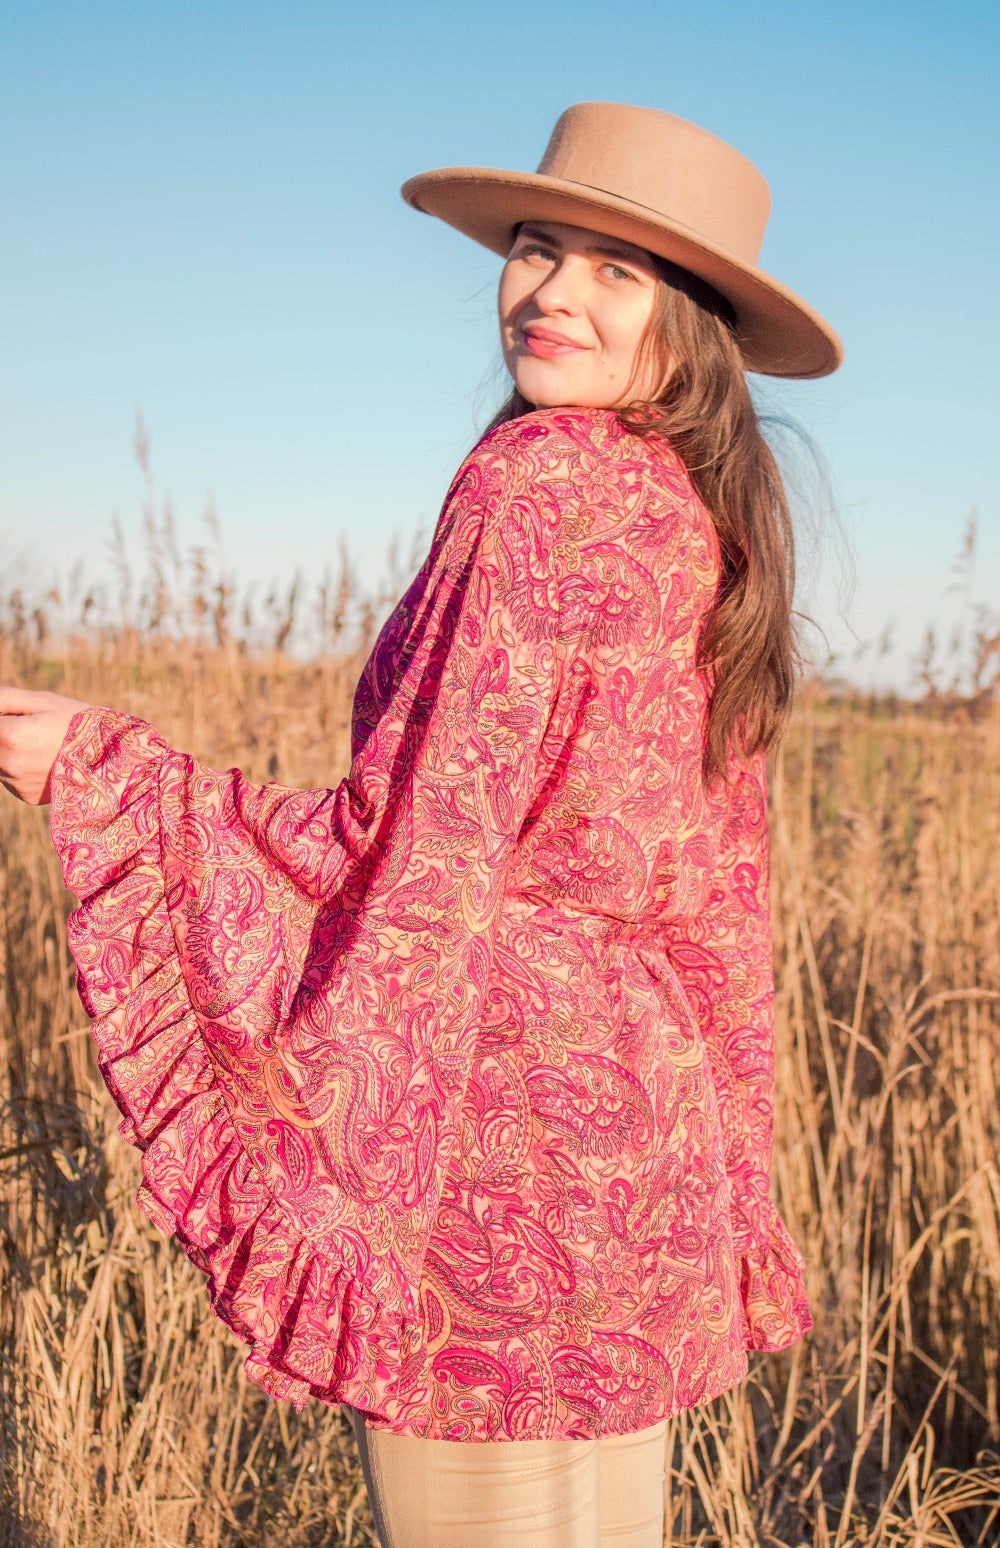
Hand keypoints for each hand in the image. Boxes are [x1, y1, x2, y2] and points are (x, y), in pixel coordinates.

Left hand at [0, 687, 93, 804]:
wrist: (111, 760)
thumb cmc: (78, 724)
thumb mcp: (43, 701)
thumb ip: (4, 698)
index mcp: (9, 736)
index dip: (5, 716)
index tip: (21, 716)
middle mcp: (8, 764)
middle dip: (6, 733)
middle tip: (35, 729)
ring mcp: (17, 784)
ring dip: (10, 751)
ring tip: (42, 745)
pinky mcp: (26, 796)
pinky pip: (12, 778)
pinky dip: (21, 767)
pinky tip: (45, 761)